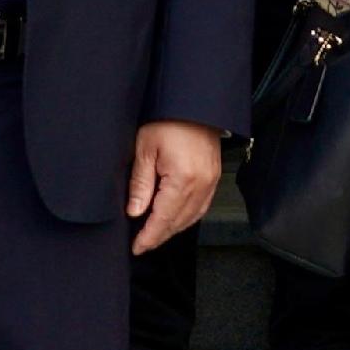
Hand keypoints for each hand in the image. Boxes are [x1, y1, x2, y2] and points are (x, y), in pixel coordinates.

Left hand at [128, 120, 223, 252]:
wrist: (194, 102)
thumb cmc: (168, 120)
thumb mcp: (145, 149)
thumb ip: (141, 184)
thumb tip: (135, 212)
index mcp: (183, 179)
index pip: (163, 219)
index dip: (149, 236)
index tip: (136, 247)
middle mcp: (201, 185)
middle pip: (179, 222)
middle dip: (159, 236)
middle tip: (142, 244)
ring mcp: (211, 181)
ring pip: (192, 217)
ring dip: (173, 229)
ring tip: (155, 234)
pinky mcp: (215, 177)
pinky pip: (202, 206)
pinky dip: (187, 217)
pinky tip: (175, 219)